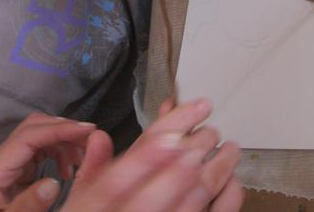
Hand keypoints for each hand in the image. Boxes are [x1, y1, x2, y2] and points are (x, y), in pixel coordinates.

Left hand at [0, 113, 95, 211]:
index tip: (88, 129)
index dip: (59, 129)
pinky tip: (68, 170)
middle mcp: (0, 158)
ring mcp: (7, 162)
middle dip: (64, 129)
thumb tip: (53, 183)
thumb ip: (27, 205)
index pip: (29, 136)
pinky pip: (38, 150)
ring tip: (81, 161)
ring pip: (38, 135)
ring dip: (63, 141)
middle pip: (33, 127)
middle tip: (92, 142)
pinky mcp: (14, 169)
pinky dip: (57, 152)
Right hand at [62, 98, 242, 211]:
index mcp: (104, 197)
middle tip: (211, 128)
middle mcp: (135, 211)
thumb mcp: (81, 203)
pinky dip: (227, 197)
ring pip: (198, 193)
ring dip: (218, 165)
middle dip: (198, 144)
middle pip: (174, 169)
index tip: (191, 111)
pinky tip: (232, 181)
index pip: (140, 155)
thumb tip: (98, 136)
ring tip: (229, 147)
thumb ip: (91, 171)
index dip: (169, 129)